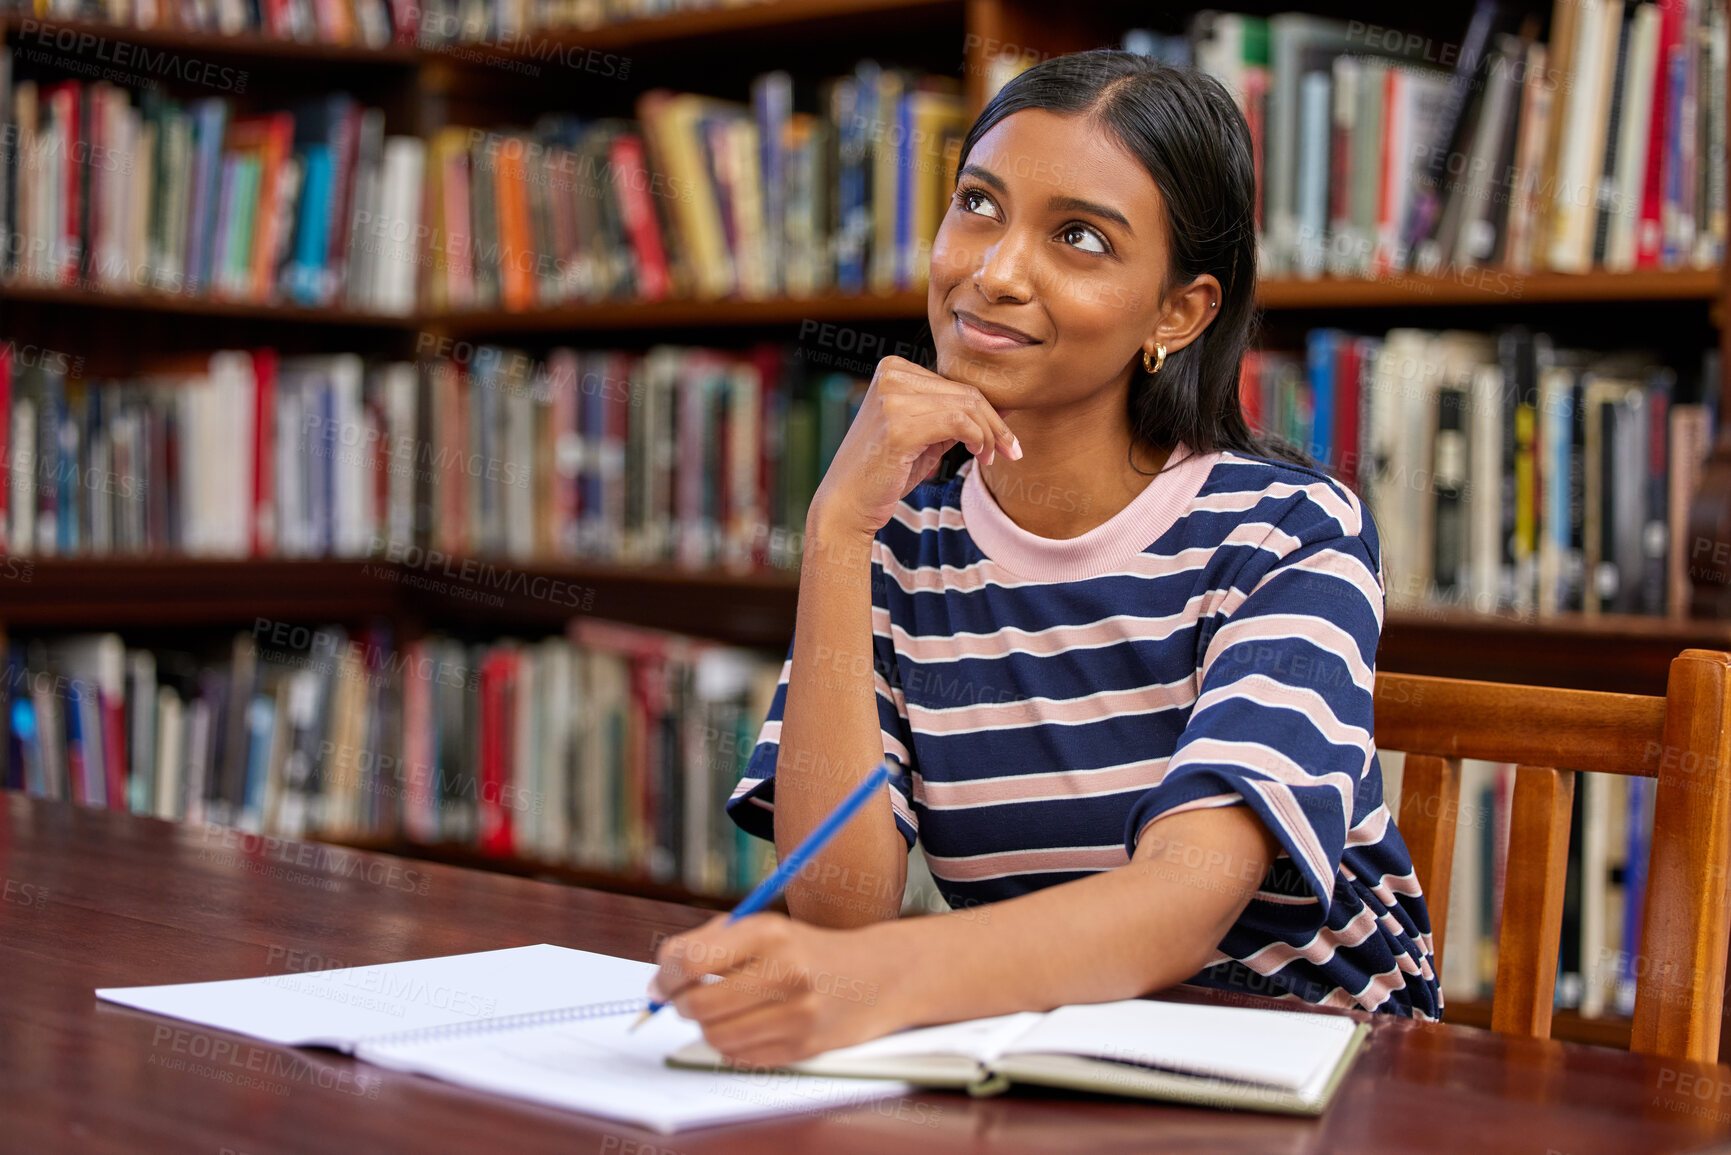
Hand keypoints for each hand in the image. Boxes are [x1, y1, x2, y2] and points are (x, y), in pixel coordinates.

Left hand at [649, 912, 910, 1067]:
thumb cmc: (807, 950)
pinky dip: (732, 1044)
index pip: (691, 960)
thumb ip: (709, 943)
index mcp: (769, 934)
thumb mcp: (764, 928)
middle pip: (698, 1004)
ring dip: (706, 1026)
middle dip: (679, 1004)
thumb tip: (660, 978)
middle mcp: (785, 972)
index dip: (665, 974)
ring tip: (720, 1011)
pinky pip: (740, 1056)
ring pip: (715, 1036)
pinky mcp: (803, 1047)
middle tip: (682, 999)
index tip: (662, 981)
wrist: (878, 975)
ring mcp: (796, 1014)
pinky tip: (747, 1025)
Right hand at [809, 356, 1020, 538]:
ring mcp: (892, 399)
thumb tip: (1005, 408)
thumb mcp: (925, 436)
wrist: (847, 504)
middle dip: (995, 424)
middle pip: (965, 392)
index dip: (988, 411)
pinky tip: (978, 456)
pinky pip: (958, 422)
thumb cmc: (885, 471)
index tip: (1005, 439)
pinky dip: (977, 439)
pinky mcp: (898, 426)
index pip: (956, 383)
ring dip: (989, 435)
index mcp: (893, 370)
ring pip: (966, 406)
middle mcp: (891, 376)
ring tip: (989, 459)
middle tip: (1011, 452)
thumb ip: (957, 418)